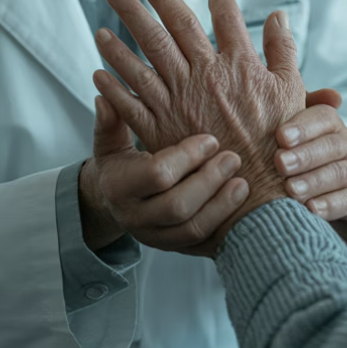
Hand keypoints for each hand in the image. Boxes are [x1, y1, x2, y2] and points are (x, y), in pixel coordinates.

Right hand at [78, 94, 248, 256]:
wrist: (116, 205)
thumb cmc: (120, 164)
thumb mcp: (109, 143)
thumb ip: (110, 122)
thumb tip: (104, 99)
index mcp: (120, 187)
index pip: (157, 174)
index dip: (187, 156)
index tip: (210, 139)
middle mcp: (136, 217)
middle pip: (177, 207)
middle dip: (209, 181)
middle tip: (233, 158)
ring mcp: (156, 237)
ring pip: (192, 229)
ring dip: (221, 205)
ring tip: (242, 182)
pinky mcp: (174, 248)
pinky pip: (201, 242)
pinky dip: (223, 224)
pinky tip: (238, 202)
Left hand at [93, 0, 306, 237]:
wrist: (257, 193)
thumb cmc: (281, 142)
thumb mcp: (292, 90)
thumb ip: (284, 49)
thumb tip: (279, 15)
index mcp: (237, 65)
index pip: (225, 20)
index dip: (220, 1)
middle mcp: (204, 76)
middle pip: (172, 29)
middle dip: (148, 2)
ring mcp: (179, 101)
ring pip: (143, 61)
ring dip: (119, 40)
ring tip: (101, 22)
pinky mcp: (161, 130)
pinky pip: (131, 103)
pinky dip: (114, 85)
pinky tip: (98, 71)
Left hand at [276, 101, 346, 278]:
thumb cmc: (329, 185)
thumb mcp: (308, 161)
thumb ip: (285, 140)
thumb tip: (252, 120)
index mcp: (335, 132)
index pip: (323, 116)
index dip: (302, 124)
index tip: (278, 136)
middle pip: (331, 142)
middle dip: (303, 151)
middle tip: (279, 162)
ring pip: (340, 170)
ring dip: (314, 179)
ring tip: (290, 190)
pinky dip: (332, 203)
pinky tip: (313, 210)